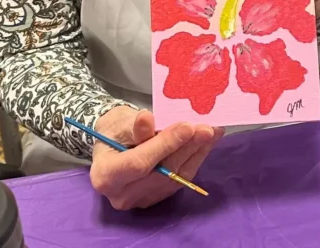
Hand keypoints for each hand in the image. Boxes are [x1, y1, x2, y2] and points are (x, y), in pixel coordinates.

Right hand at [89, 105, 221, 210]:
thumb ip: (135, 125)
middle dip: (187, 148)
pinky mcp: (157, 197)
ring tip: (213, 132)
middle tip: (207, 128)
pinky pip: (180, 180)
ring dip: (197, 153)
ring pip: (175, 177)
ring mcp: (141, 200)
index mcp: (106, 176)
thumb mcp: (120, 123)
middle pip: (161, 172)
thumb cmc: (115, 131)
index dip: (165, 145)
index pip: (138, 164)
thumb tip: (147, 119)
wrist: (114, 144)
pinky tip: (207, 142)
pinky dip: (195, 159)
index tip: (187, 127)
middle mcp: (122, 195)